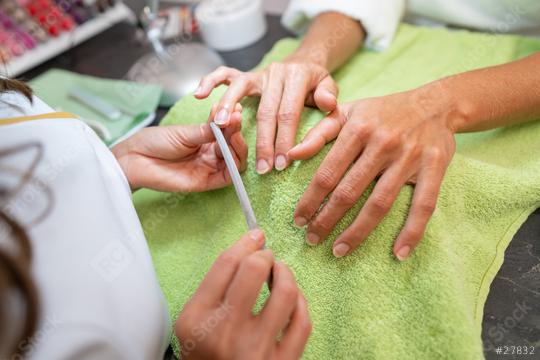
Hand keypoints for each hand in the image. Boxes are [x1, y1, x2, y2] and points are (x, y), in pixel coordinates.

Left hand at [112, 104, 246, 191]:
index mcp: (205, 139)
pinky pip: (227, 177)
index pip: (226, 131)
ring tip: (234, 133)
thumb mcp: (185, 132)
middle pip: (233, 146)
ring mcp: (209, 168)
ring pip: (235, 161)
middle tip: (235, 119)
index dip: (233, 121)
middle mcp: (209, 154)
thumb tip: (228, 119)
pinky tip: (232, 151)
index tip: (236, 109)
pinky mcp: (206, 182)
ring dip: (239, 147)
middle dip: (236, 131)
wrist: (136, 159)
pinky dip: (234, 165)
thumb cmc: (155, 142)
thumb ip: (207, 130)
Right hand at [175, 229, 311, 359]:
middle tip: (266, 258)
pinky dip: (302, 302)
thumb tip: (251, 246)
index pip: (226, 264)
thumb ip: (215, 285)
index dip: (245, 242)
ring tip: (281, 274)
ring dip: (287, 274)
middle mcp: (226, 333)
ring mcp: (256, 351)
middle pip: (254, 270)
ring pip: (286, 292)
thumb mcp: (193, 321)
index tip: (255, 236)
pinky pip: (303, 321)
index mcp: (198, 319)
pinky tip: (293, 299)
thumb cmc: (206, 354)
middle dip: (265, 255)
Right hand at [194, 60, 337, 173]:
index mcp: (298, 76)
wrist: (305, 63)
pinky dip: (210, 81)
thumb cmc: (317, 85)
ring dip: (229, 110)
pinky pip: (224, 74)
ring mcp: (259, 73)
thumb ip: (329, 97)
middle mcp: (276, 72)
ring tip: (221, 130)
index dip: (284, 139)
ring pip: (240, 90)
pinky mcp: (246, 74)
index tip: (282, 164)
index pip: (289, 112)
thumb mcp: (330, 88)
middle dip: (263, 141)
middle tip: (262, 167)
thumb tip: (327, 104)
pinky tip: (200, 95)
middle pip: (266, 109)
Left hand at [288, 88, 456, 259]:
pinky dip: (411, 232)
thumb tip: (290, 155)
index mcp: (358, 129)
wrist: (434, 104)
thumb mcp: (348, 112)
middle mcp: (382, 143)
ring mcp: (409, 158)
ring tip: (339, 250)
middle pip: (349, 191)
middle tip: (312, 240)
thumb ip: (319, 133)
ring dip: (358, 231)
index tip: (298, 220)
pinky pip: (423, 206)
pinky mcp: (434, 169)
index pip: (327, 172)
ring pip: (380, 203)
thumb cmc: (382, 111)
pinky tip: (398, 253)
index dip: (310, 199)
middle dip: (327, 219)